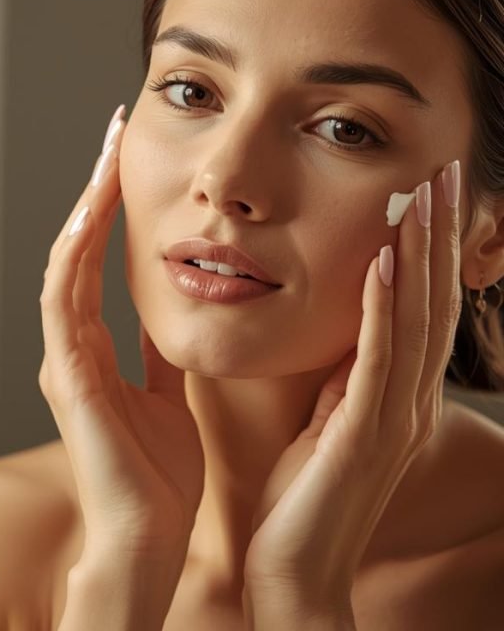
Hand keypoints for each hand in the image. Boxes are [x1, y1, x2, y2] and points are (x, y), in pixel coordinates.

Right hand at [39, 107, 203, 563]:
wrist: (149, 539)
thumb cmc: (158, 476)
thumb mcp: (168, 396)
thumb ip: (159, 356)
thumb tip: (172, 315)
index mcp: (95, 351)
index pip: (97, 263)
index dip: (111, 211)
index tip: (130, 162)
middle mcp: (71, 347)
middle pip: (77, 250)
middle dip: (94, 191)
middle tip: (114, 133)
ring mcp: (63, 360)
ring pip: (65, 265)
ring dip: (83, 209)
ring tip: (106, 156)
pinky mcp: (67, 378)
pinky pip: (62, 304)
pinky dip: (73, 256)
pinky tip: (87, 215)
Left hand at [243, 162, 460, 624]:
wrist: (293, 570)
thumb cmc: (300, 495)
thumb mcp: (323, 421)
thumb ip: (338, 378)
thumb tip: (337, 330)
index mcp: (393, 395)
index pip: (419, 306)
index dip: (428, 248)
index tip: (426, 192)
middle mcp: (406, 400)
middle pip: (432, 300)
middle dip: (440, 233)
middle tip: (447, 171)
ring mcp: (392, 418)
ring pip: (416, 318)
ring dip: (422, 253)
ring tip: (426, 195)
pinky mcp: (362, 434)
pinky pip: (377, 359)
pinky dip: (385, 308)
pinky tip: (386, 261)